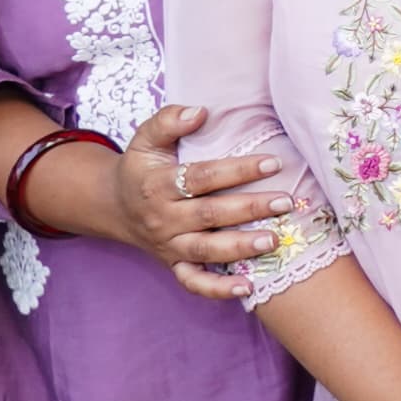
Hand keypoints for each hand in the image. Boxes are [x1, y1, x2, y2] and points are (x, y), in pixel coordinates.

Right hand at [98, 102, 297, 298]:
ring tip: (274, 241)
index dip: (237, 170)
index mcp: (158, 185)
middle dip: (249, 208)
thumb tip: (200, 111)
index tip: (273, 163)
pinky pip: (193, 282)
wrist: (113, 206)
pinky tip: (247, 288)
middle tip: (286, 201)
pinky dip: (217, 290)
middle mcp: (163, 218)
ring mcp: (169, 245)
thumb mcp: (145, 139)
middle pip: (210, 214)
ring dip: (240, 248)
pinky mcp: (173, 265)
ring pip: (206, 250)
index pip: (201, 177)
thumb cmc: (142, 167)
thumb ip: (168, 121)